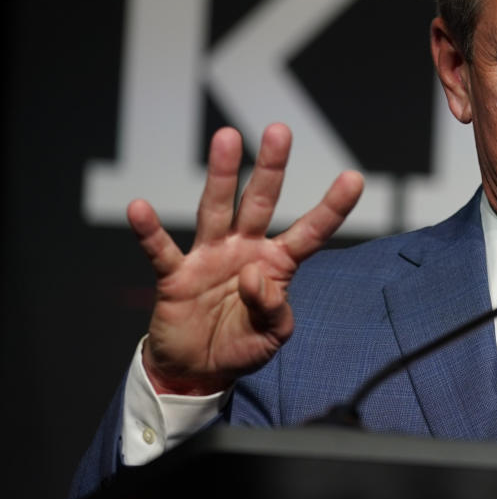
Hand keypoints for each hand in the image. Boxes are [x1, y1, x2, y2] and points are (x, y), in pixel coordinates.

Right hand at [129, 123, 364, 394]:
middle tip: (279, 130)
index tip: (354, 178)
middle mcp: (245, 249)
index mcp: (277, 264)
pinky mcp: (176, 275)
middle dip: (271, 168)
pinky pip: (162, 250)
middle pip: (260, 202)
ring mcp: (209, 257)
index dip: (332, 207)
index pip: (310, 231)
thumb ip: (273, 310)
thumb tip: (255, 277)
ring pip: (217, 209)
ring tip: (227, 138)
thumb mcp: (271, 337)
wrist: (198, 369)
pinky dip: (149, 231)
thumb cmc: (241, 345)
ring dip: (221, 175)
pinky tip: (139, 208)